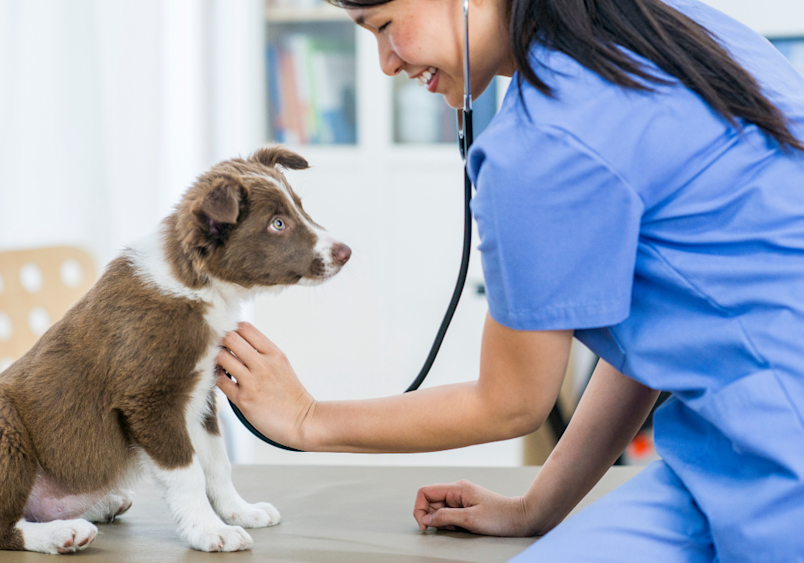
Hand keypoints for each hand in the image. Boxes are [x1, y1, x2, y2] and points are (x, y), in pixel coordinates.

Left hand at [215, 322, 314, 449]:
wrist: (302, 421)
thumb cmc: (290, 394)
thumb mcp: (281, 364)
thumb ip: (262, 352)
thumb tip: (237, 341)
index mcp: (274, 353)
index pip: (245, 327)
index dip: (233, 330)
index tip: (232, 339)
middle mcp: (263, 364)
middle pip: (230, 338)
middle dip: (222, 341)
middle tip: (222, 350)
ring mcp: (252, 382)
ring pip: (222, 357)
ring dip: (218, 359)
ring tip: (223, 366)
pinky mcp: (243, 400)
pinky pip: (220, 381)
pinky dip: (218, 377)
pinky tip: (224, 379)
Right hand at [413, 480, 531, 536]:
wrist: (521, 518)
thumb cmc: (500, 517)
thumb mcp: (470, 519)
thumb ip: (445, 517)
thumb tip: (426, 519)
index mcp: (457, 488)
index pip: (425, 492)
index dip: (419, 509)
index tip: (425, 526)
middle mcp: (457, 490)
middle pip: (430, 502)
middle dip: (433, 518)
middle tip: (450, 528)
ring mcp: (461, 497)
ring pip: (439, 509)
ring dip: (443, 521)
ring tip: (460, 527)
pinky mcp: (466, 505)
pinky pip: (449, 513)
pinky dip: (451, 523)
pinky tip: (463, 527)